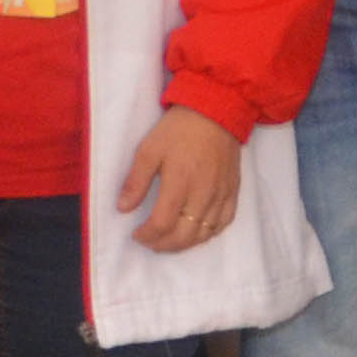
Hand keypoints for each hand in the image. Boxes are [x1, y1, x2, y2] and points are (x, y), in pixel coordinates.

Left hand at [120, 106, 243, 251]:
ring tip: (169, 240)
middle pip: (184, 235)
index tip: (136, 234)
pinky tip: (196, 233)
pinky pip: (223, 223)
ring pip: (204, 234)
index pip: (162, 223)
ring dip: (184, 244)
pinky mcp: (233, 191)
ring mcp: (220, 194)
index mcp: (180, 182)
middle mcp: (203, 193)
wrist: (216, 112)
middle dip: (163, 245)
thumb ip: (136, 181)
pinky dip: (208, 234)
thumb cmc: (178, 130)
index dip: (147, 235)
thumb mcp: (149, 150)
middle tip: (150, 241)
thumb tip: (123, 208)